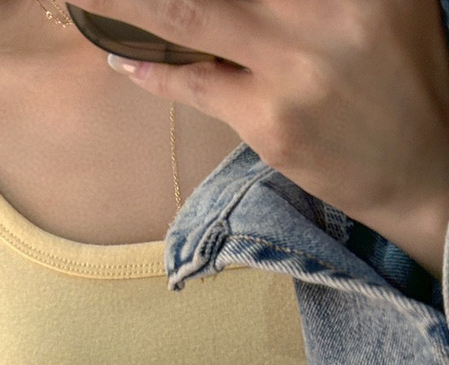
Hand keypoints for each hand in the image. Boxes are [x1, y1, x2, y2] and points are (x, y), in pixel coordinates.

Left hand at [87, 0, 448, 277]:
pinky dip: (153, 68)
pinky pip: (194, 84)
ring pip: (191, 16)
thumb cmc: (402, 81)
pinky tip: (122, 56)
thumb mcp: (380, 8)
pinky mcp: (269, 122)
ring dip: (128, 5)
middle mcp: (330, 10)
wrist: (426, 171)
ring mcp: (296, 68)